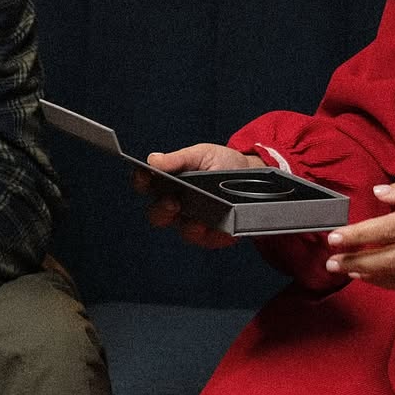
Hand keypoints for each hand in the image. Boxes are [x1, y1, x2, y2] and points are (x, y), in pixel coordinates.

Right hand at [139, 143, 264, 248]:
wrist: (253, 175)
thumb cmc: (221, 163)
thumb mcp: (202, 154)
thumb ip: (179, 159)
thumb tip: (153, 160)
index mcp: (168, 183)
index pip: (146, 185)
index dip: (141, 181)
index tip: (144, 174)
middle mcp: (176, 206)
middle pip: (157, 214)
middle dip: (162, 210)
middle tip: (173, 202)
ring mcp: (193, 222)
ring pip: (183, 230)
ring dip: (188, 226)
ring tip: (198, 220)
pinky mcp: (212, 236)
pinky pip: (208, 240)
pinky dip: (213, 235)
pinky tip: (218, 228)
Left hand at [322, 172, 394, 293]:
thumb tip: (378, 194)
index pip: (390, 229)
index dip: (359, 235)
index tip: (335, 237)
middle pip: (390, 259)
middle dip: (357, 262)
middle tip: (332, 261)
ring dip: (371, 277)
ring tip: (348, 271)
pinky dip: (394, 286)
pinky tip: (377, 279)